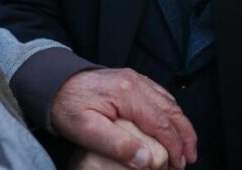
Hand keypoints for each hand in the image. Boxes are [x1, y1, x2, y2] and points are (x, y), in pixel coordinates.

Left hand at [51, 68, 196, 169]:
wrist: (52, 81)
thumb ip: (118, 145)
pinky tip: (171, 123)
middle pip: (172, 111)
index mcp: (128, 94)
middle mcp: (137, 83)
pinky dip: (171, 112)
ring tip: (185, 146)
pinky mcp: (131, 80)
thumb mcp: (86, 130)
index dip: (175, 146)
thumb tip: (147, 160)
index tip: (178, 165)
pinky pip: (160, 94)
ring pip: (169, 102)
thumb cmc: (66, 105)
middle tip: (189, 159)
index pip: (162, 124)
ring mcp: (136, 79)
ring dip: (181, 125)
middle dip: (185, 136)